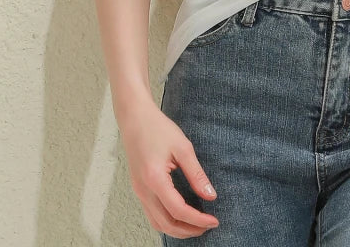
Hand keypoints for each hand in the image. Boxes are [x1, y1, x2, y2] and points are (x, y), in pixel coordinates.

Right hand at [118, 99, 220, 237]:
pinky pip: (152, 213)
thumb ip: (196, 174)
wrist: (135, 118)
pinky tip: (181, 216)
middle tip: (208, 227)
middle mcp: (143, 190)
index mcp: (155, 180)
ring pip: (157, 222)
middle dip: (188, 230)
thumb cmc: (158, 129)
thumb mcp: (183, 148)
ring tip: (197, 226)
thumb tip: (211, 195)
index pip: (178, 211)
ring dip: (177, 229)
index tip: (214, 221)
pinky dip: (167, 221)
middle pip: (166, 223)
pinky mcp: (139, 188)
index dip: (198, 219)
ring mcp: (138, 191)